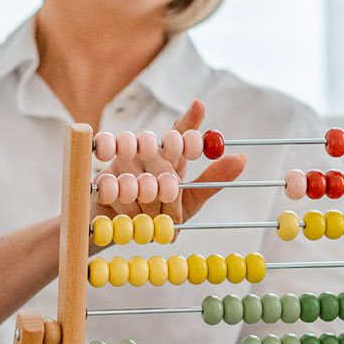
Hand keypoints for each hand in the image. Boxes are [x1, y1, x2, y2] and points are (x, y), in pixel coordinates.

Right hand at [91, 98, 245, 229]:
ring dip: (141, 189)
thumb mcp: (190, 202)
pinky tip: (121, 203)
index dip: (189, 119)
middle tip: (166, 188)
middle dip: (161, 162)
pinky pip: (109, 179)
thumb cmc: (161, 215)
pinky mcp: (101, 178)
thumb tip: (243, 159)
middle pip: (153, 139)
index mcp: (170, 156)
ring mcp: (121, 162)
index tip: (198, 108)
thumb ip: (213, 181)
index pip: (181, 130)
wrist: (126, 234)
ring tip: (147, 207)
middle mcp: (145, 152)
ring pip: (130, 156)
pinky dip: (118, 195)